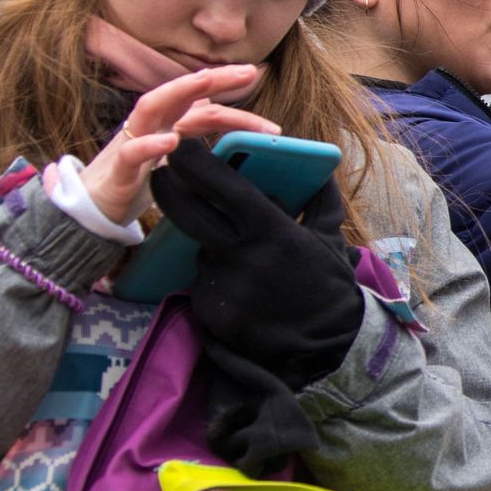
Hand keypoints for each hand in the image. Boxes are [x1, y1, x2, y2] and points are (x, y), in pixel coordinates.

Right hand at [82, 66, 279, 223]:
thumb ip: (197, 138)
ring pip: (150, 107)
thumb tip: (234, 126)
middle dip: (212, 79)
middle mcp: (149, 126)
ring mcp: (131, 144)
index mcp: (165, 123)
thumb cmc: (138, 178)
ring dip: (178, 92)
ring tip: (206, 80)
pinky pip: (130, 154)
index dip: (224, 89)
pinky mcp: (118, 172)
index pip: (199, 101)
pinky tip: (171, 140)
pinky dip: (149, 146)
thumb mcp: (175, 157)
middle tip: (247, 73)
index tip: (253, 75)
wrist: (93, 209)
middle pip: (180, 94)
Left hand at [150, 140, 360, 388]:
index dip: (198, 163)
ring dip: (211, 243)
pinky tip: (241, 287)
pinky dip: (217, 276)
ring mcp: (221, 282)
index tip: (181, 145)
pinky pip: (204, 280)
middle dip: (169, 187)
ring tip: (241, 256)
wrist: (319, 345)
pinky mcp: (208, 308)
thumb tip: (320, 171)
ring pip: (201, 247)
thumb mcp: (330, 239)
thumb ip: (323, 201)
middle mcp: (240, 254)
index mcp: (272, 230)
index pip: (225, 187)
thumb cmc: (327, 286)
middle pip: (188, 211)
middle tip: (159, 171)